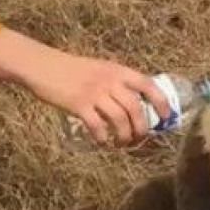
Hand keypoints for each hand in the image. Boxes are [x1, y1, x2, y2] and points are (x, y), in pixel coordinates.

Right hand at [0, 30, 170, 145]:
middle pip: (136, 109)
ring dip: (124, 137)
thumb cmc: (72, 69)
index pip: (148, 85)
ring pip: (120, 120)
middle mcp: (109, 81)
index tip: (165, 117)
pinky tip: (102, 142)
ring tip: (121, 144)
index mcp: (118, 70)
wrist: (44, 66)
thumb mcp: (100, 68)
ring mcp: (94, 93)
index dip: (161, 102)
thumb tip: (136, 103)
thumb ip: (117, 82)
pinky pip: (98, 126)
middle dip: (142, 129)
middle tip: (139, 139)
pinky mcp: (78, 105)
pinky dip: (103, 139)